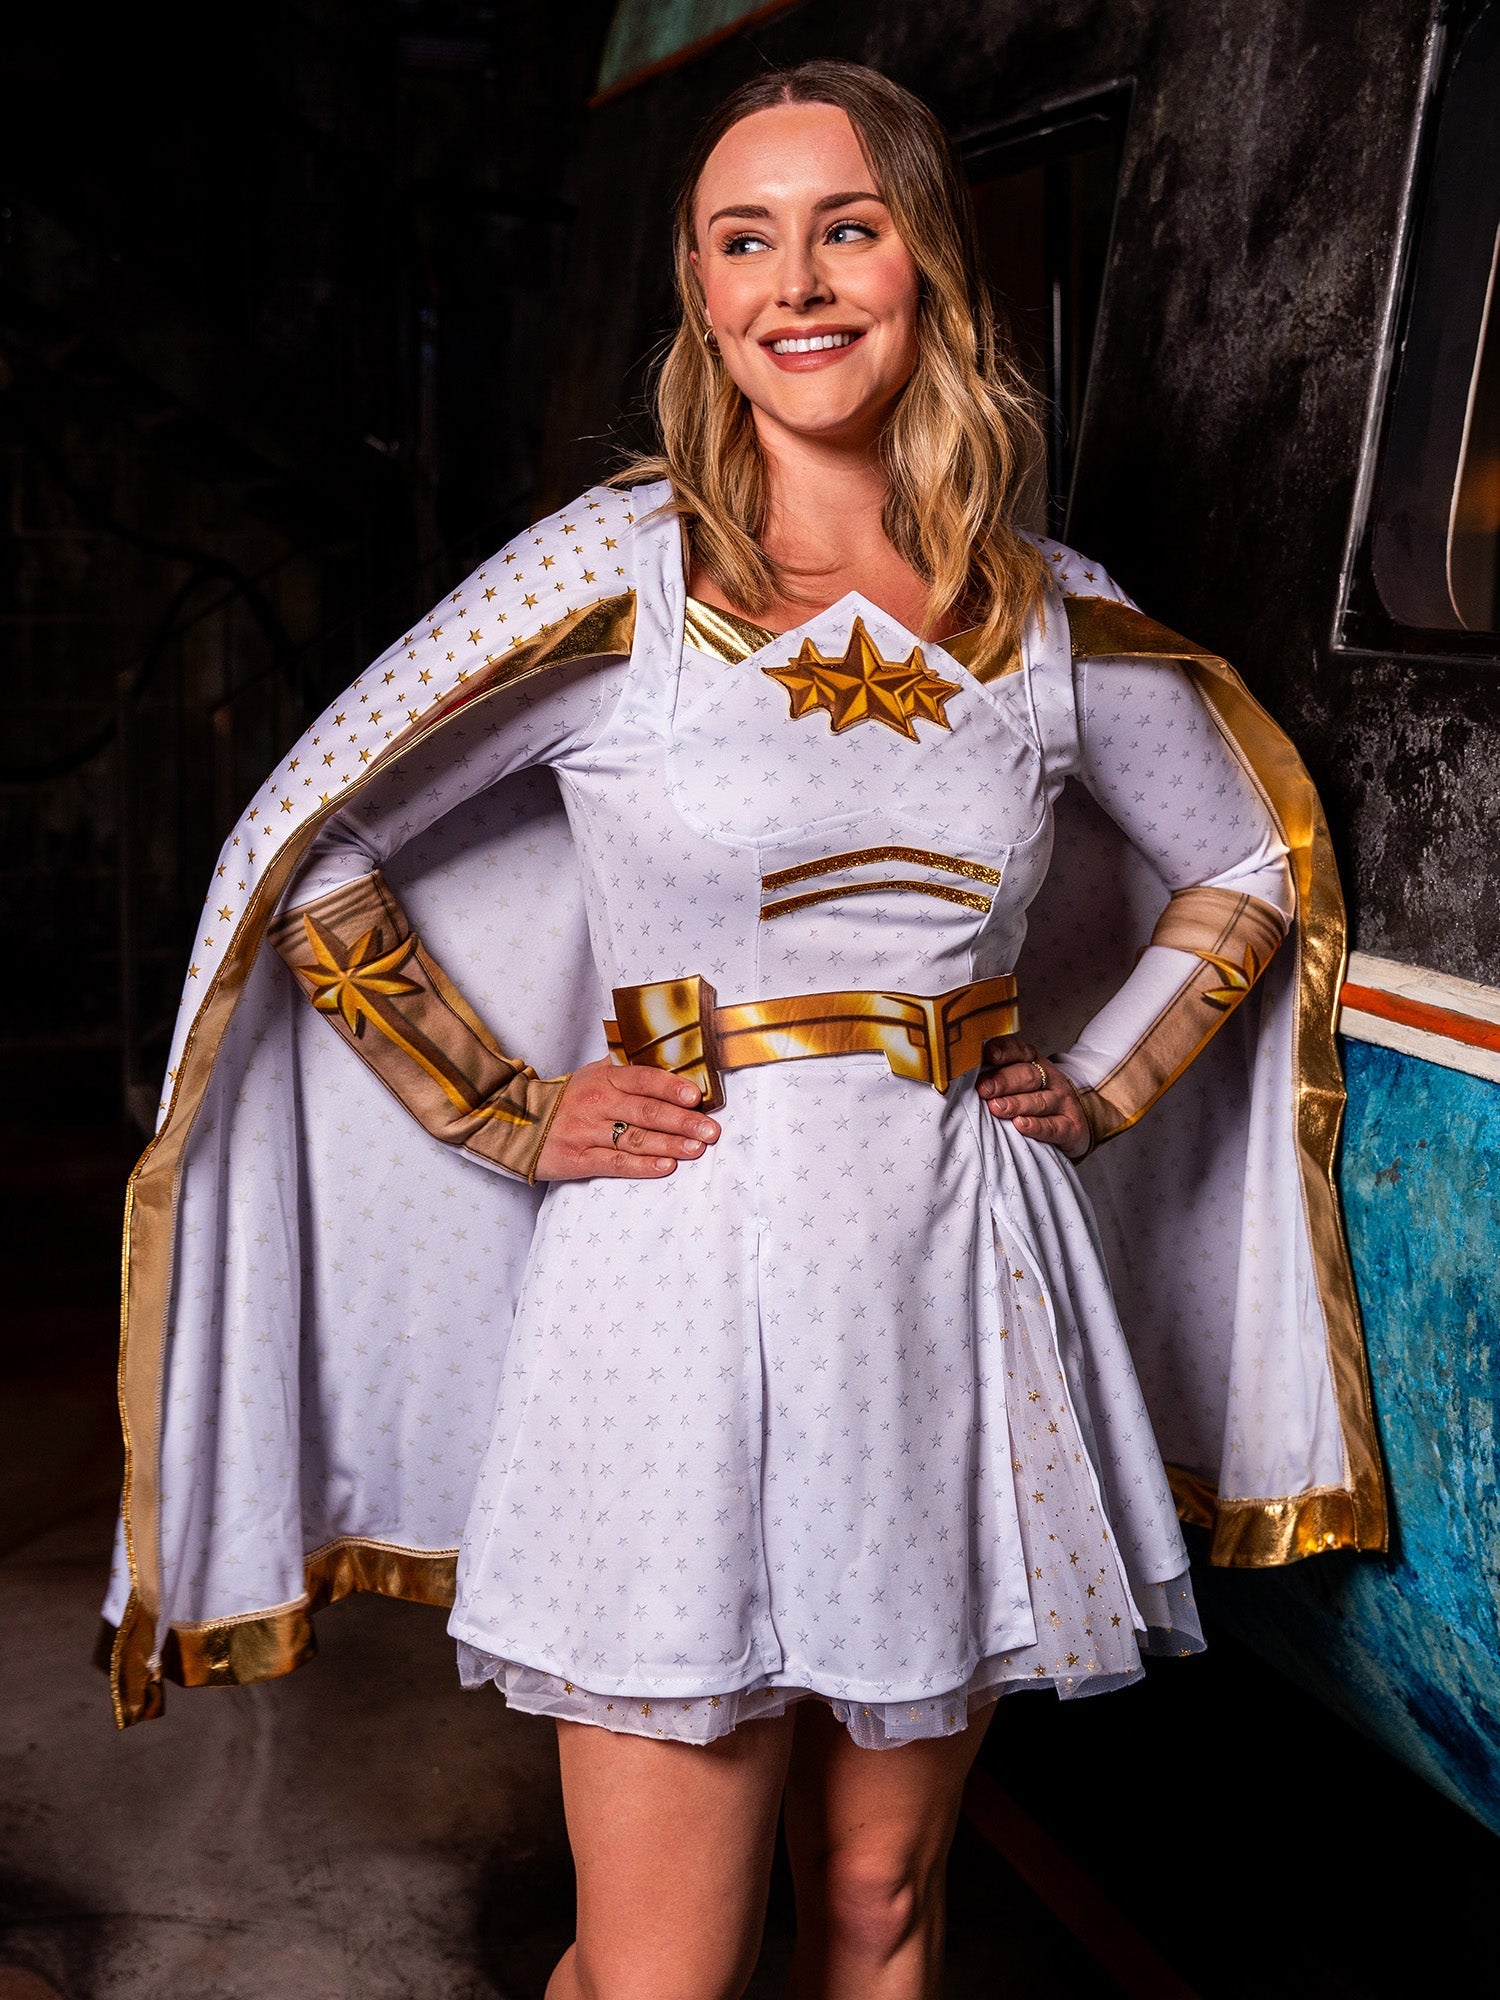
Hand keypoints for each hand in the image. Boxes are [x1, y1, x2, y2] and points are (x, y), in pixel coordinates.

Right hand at [535, 1060, 720, 1180]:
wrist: (515, 1121)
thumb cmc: (566, 1099)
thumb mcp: (593, 1075)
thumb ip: (628, 1075)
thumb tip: (675, 1074)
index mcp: (604, 1078)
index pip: (643, 1079)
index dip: (671, 1087)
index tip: (696, 1097)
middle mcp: (597, 1103)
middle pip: (645, 1112)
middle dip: (682, 1122)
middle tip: (710, 1131)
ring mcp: (586, 1132)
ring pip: (635, 1139)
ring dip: (670, 1145)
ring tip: (697, 1149)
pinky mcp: (578, 1159)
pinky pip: (616, 1162)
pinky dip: (643, 1165)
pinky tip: (666, 1166)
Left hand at [975, 1036, 1090, 1160]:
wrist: (1075, 1123)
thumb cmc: (1035, 1101)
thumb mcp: (1018, 1083)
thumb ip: (994, 1076)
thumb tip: (960, 1076)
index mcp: (1033, 1063)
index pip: (1019, 1051)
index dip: (1003, 1051)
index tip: (987, 1055)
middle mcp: (1049, 1078)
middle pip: (1027, 1075)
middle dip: (1003, 1081)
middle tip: (983, 1088)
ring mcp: (1062, 1101)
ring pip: (1039, 1100)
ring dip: (1016, 1103)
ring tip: (997, 1108)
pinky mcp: (1071, 1126)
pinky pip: (1054, 1126)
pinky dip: (1037, 1126)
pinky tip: (1021, 1125)